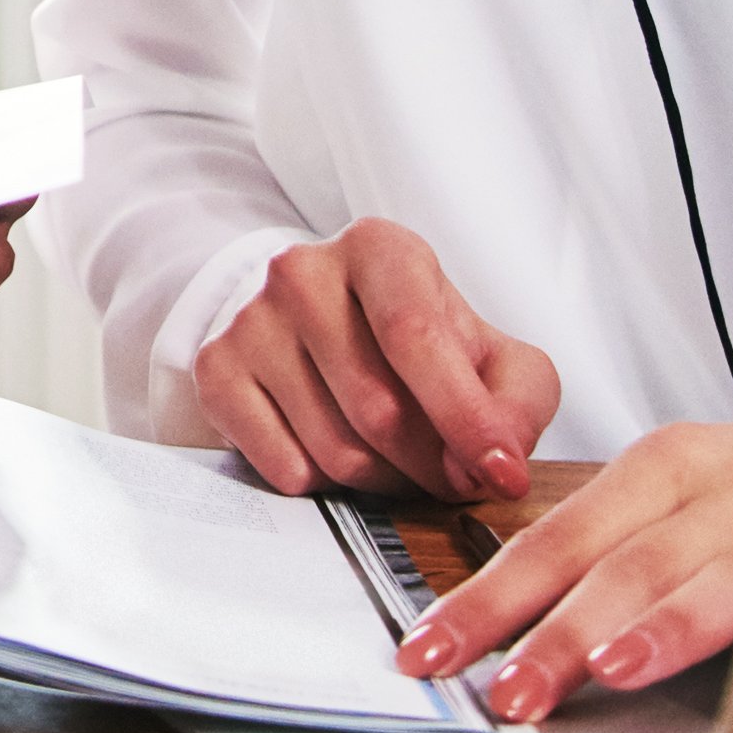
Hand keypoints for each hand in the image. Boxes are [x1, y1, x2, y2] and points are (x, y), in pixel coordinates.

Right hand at [195, 219, 559, 505]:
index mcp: (378, 248)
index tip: (500, 475)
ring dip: (381, 479)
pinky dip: (324, 484)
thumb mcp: (493, 358)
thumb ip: (517, 403)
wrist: (321, 328)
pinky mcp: (215, 369)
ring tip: (394, 460)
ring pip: (333, 448)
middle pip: (377, 408)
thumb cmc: (419, 346)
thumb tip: (499, 462)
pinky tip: (335, 452)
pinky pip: (282, 467)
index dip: (465, 417)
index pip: (416, 336)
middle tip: (447, 475)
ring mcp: (250, 319)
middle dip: (428, 463)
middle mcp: (303, 271)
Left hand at [399, 418, 732, 722]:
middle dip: (509, 616)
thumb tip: (541, 641)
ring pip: (658, 569)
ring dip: (583, 632)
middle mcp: (715, 477)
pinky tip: (640, 658)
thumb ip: (641, 564)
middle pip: (589, 550)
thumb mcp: (717, 516)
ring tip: (531, 683)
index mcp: (673, 467)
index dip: (484, 591)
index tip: (419, 648)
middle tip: (448, 673)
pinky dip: (685, 624)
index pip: (556, 533)